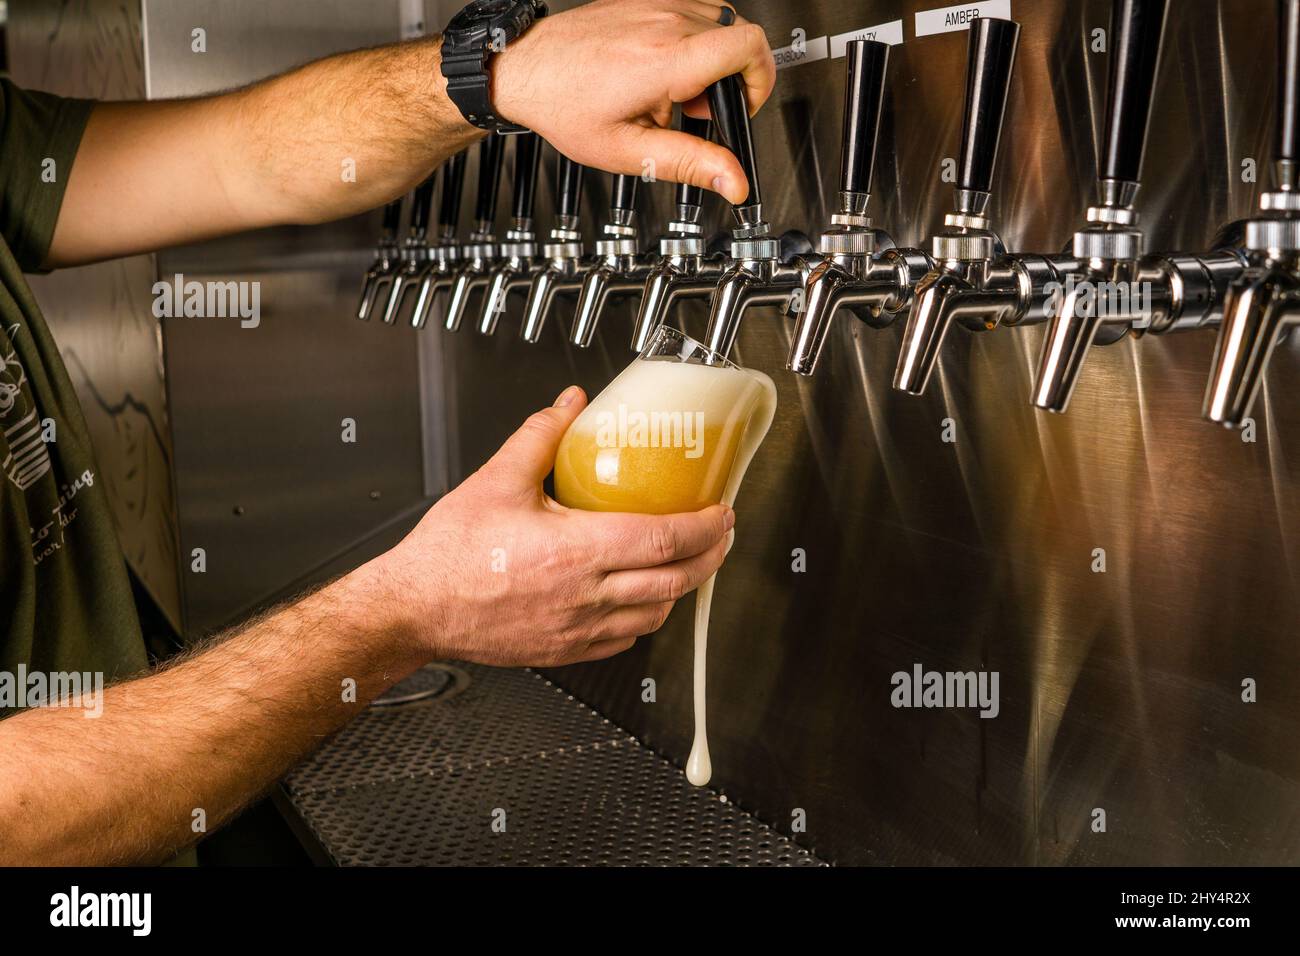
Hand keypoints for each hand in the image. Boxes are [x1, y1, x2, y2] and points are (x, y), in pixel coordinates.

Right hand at [371, 385, 733, 666]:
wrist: (415, 607)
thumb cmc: (450, 554)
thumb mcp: (497, 480)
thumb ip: (542, 436)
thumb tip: (570, 405)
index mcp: (577, 550)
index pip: (665, 539)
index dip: (705, 526)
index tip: (721, 511)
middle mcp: (585, 594)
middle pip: (676, 582)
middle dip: (709, 558)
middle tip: (719, 536)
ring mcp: (578, 629)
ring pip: (655, 616)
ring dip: (679, 589)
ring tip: (684, 563)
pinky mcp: (566, 650)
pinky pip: (623, 640)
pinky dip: (643, 618)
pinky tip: (639, 598)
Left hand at [491, 0, 774, 204]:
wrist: (525, 69)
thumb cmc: (565, 105)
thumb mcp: (629, 150)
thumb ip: (689, 163)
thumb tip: (734, 181)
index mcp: (665, 59)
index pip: (749, 46)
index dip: (761, 80)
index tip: (742, 107)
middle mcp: (664, 21)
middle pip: (740, 34)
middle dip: (734, 77)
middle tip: (701, 108)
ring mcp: (655, 2)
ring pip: (720, 18)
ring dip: (715, 57)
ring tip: (682, 90)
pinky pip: (694, 9)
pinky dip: (695, 38)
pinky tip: (669, 68)